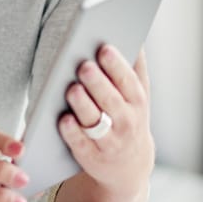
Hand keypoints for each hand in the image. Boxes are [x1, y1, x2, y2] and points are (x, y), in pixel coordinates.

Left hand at [53, 45, 154, 201]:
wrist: (130, 165)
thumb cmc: (128, 118)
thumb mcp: (138, 96)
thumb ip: (135, 69)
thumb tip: (135, 35)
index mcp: (136, 102)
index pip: (127, 81)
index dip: (116, 65)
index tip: (104, 48)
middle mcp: (126, 122)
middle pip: (111, 100)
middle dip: (98, 83)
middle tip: (84, 66)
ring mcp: (110, 141)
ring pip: (96, 122)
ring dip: (84, 105)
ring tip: (72, 88)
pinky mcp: (92, 157)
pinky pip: (81, 144)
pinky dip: (72, 133)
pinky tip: (64, 119)